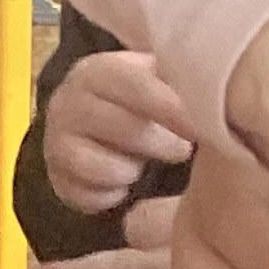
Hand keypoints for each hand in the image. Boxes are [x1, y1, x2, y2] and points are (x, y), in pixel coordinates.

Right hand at [44, 49, 192, 212]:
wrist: (88, 124)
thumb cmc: (135, 100)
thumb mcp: (154, 78)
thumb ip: (178, 81)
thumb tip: (213, 95)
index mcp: (98, 72)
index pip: (136, 85)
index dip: (172, 107)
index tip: (202, 127)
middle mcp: (68, 103)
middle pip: (122, 127)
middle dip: (160, 143)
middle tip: (182, 150)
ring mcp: (56, 142)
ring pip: (103, 167)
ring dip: (131, 170)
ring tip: (143, 163)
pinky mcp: (56, 179)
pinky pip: (90, 196)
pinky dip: (112, 195)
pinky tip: (123, 183)